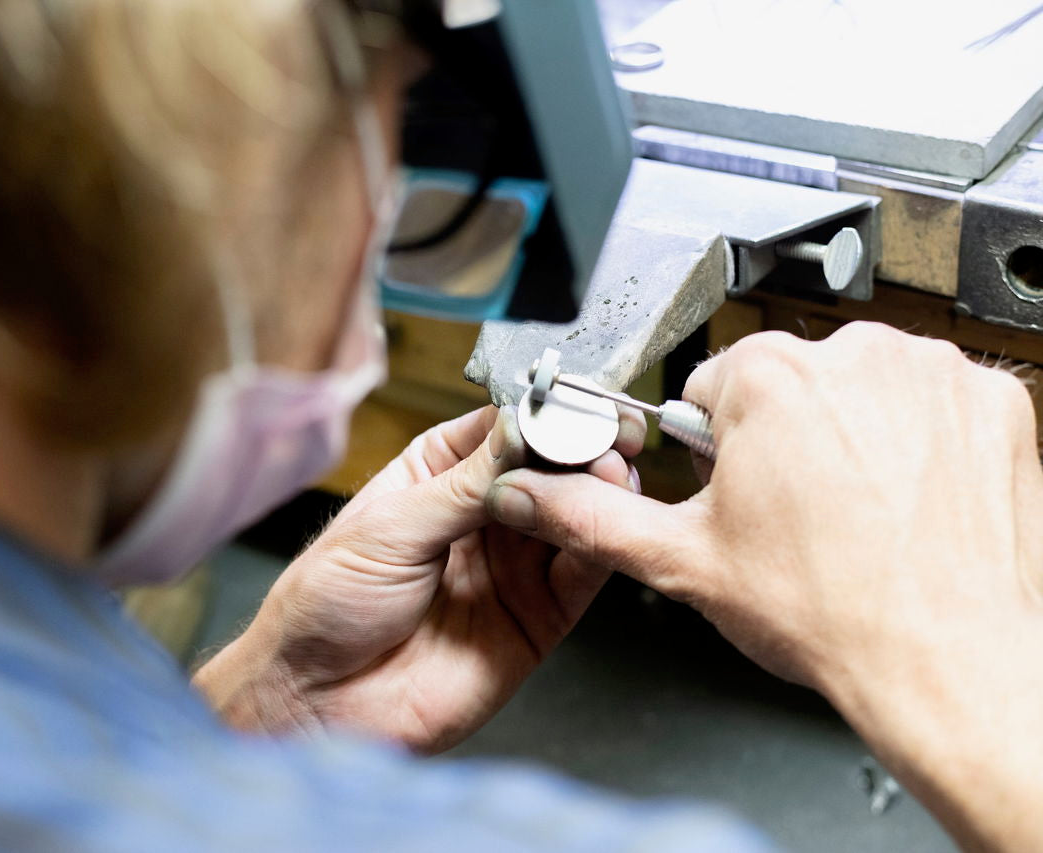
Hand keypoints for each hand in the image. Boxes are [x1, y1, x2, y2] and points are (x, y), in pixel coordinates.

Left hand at [194, 404, 643, 753]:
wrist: (319, 699)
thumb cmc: (327, 604)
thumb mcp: (392, 527)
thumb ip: (465, 484)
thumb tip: (522, 427)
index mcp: (438, 474)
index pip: (504, 428)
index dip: (540, 413)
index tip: (570, 403)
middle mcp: (482, 514)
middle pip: (550, 468)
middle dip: (580, 448)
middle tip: (605, 435)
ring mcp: (512, 564)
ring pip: (573, 516)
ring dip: (598, 493)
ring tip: (612, 472)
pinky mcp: (537, 616)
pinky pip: (582, 574)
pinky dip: (602, 546)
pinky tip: (607, 523)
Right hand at [486, 322, 1042, 849]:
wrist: (946, 663)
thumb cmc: (829, 614)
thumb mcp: (684, 562)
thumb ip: (590, 515)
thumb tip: (526, 494)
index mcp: (767, 381)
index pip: (713, 384)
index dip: (716, 445)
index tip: (741, 486)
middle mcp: (854, 357)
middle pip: (789, 380)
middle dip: (783, 432)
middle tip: (796, 509)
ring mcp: (932, 374)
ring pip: (862, 385)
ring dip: (853, 429)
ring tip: (854, 507)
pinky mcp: (992, 400)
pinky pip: (936, 399)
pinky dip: (923, 439)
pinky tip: (908, 497)